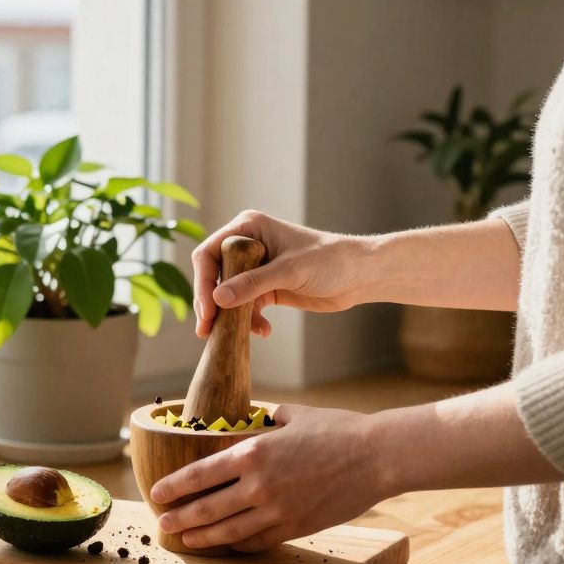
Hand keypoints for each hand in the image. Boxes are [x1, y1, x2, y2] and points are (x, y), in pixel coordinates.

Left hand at [148, 404, 387, 551]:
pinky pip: (258, 541)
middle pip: (206, 508)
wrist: (377, 456)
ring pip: (229, 531)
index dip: (174, 486)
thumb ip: (264, 420)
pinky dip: (238, 544)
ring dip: (203, 537)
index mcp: (253, 452)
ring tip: (185, 540)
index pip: (199, 474)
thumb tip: (249, 419)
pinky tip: (227, 545)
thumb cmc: (337, 430)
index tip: (156, 492)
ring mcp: (277, 510)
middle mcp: (259, 484)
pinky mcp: (296, 527)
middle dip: (179, 517)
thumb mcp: (292, 415)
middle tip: (161, 523)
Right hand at [192, 210, 370, 337]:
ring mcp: (256, 268)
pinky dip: (249, 321)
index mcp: (248, 228)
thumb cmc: (330, 260)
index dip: (202, 282)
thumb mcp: (289, 271)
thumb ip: (253, 284)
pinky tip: (264, 330)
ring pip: (228, 295)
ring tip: (237, 335)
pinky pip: (245, 306)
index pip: (210, 254)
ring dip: (232, 317)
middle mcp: (248, 245)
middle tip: (208, 330)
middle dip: (212, 304)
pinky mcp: (266, 288)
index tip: (207, 310)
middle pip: (214, 276)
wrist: (361, 275)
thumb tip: (217, 300)